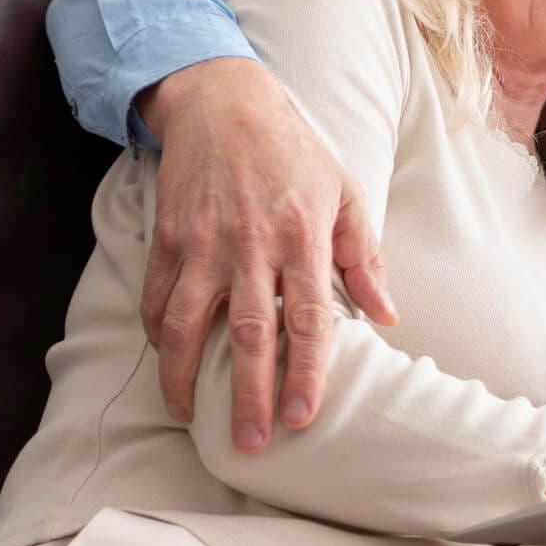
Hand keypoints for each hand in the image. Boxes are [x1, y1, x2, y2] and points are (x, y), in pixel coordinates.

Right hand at [138, 58, 395, 449]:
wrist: (223, 103)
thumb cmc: (294, 152)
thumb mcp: (343, 192)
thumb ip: (365, 257)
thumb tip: (387, 316)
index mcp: (303, 237)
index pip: (308, 319)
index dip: (306, 372)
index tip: (303, 417)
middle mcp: (252, 245)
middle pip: (252, 334)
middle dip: (251, 394)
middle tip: (251, 443)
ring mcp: (204, 242)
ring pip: (190, 324)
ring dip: (187, 377)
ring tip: (191, 416)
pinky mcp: (168, 236)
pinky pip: (159, 297)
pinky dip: (159, 335)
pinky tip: (168, 362)